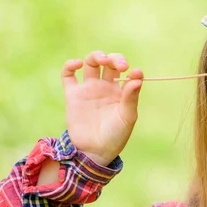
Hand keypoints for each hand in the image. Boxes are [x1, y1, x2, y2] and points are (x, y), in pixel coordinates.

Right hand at [61, 51, 143, 166]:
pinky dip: (70, 65)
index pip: (126, 72)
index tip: (134, 72)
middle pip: (109, 63)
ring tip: (102, 60)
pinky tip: (77, 64)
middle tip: (120, 65)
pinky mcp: (73, 94)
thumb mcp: (127, 117)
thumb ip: (131, 97)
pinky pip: (68, 75)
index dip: (130, 69)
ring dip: (97, 56)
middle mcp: (105, 87)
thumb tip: (137, 76)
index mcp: (121, 92)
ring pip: (91, 63)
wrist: (95, 151)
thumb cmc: (116, 136)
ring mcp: (89, 89)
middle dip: (115, 59)